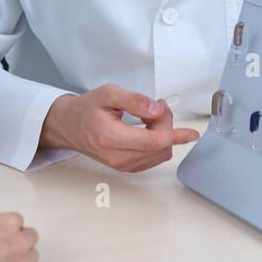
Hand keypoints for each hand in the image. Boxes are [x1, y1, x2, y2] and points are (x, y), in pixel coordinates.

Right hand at [41, 84, 200, 171]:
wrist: (69, 126)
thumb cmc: (87, 109)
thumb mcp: (108, 93)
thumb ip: (134, 100)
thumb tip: (156, 110)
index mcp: (111, 137)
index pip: (150, 141)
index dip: (174, 136)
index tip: (192, 134)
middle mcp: (118, 157)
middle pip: (159, 145)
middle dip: (166, 124)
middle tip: (155, 105)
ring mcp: (123, 165)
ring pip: (160, 153)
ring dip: (163, 134)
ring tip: (148, 116)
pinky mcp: (127, 167)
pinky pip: (154, 157)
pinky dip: (158, 142)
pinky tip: (147, 129)